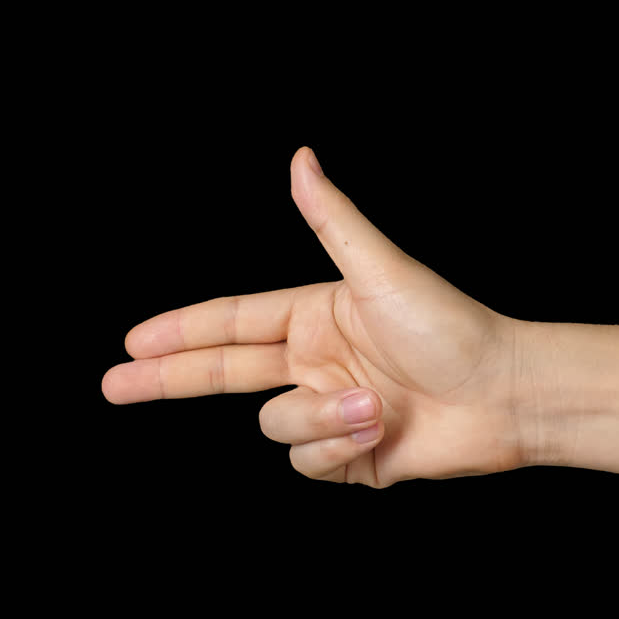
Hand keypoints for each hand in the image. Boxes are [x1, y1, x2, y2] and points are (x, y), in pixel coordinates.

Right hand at [102, 147, 525, 486]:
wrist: (504, 396)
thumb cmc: (452, 327)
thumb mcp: (382, 270)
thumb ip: (332, 220)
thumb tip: (301, 156)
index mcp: (316, 318)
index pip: (231, 323)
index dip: (180, 330)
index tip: (131, 339)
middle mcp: (317, 365)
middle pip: (223, 375)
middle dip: (167, 380)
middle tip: (113, 384)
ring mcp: (331, 412)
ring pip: (275, 426)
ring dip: (319, 418)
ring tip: (375, 405)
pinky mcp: (350, 457)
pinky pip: (308, 462)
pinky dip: (339, 447)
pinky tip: (378, 432)